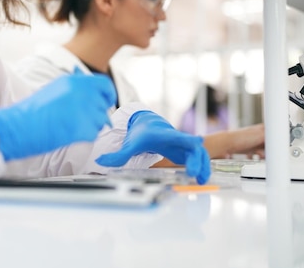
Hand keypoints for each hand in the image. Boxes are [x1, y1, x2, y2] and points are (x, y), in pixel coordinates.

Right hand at [0, 67, 116, 160]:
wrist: (21, 126)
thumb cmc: (33, 110)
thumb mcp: (55, 89)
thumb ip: (76, 88)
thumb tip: (92, 93)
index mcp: (75, 81)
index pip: (104, 84)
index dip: (108, 94)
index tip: (107, 101)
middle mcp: (83, 92)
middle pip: (104, 103)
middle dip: (98, 112)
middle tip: (84, 119)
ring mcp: (85, 110)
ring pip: (101, 120)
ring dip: (91, 124)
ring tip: (71, 125)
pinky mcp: (84, 128)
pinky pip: (94, 133)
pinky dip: (85, 136)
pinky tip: (68, 133)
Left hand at [96, 110, 210, 183]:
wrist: (147, 123)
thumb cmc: (140, 133)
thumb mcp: (129, 144)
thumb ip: (117, 155)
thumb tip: (100, 161)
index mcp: (163, 135)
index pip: (176, 136)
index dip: (186, 139)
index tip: (197, 142)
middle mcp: (176, 138)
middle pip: (192, 146)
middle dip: (196, 158)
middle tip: (193, 173)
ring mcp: (182, 145)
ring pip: (199, 153)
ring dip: (203, 165)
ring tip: (202, 181)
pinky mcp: (184, 152)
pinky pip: (198, 158)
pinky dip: (202, 168)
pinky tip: (201, 180)